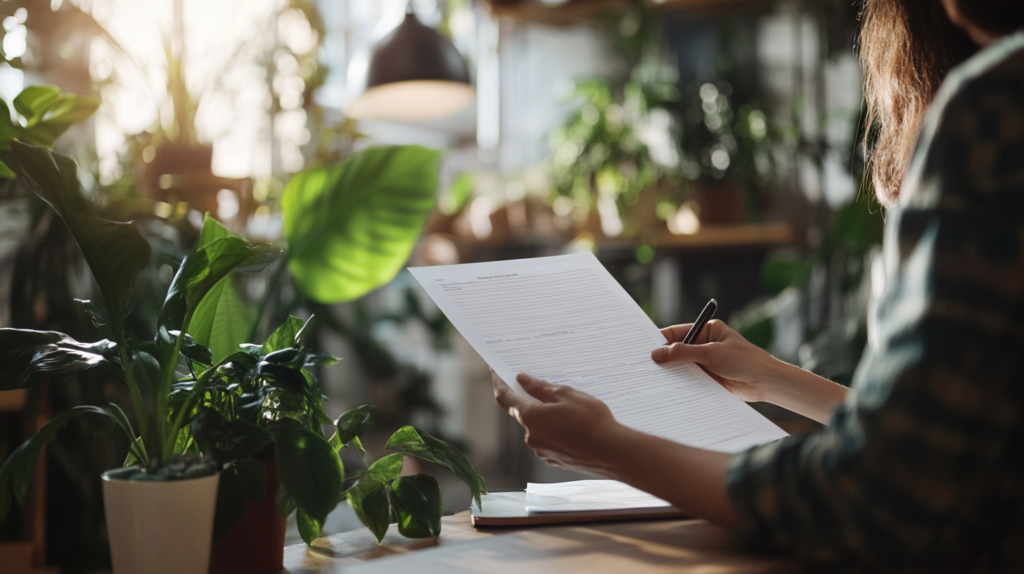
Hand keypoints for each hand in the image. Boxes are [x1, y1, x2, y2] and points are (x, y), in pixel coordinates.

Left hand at [492, 371, 623, 473]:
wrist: (612, 451)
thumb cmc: (591, 420)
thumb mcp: (566, 395)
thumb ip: (539, 387)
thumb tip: (522, 380)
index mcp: (530, 417)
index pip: (505, 398)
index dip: (499, 383)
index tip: (495, 371)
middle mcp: (531, 436)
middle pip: (523, 413)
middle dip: (531, 401)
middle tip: (545, 388)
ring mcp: (542, 451)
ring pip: (538, 428)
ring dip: (546, 417)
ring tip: (570, 410)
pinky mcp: (554, 460)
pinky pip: (549, 440)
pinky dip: (555, 431)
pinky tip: (573, 426)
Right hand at [652, 319, 847, 422]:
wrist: (766, 382)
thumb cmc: (745, 360)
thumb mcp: (711, 353)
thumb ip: (683, 353)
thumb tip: (657, 354)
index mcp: (706, 330)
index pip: (677, 333)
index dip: (660, 340)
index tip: (644, 348)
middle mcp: (704, 345)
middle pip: (677, 351)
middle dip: (663, 358)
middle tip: (644, 365)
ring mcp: (705, 363)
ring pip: (682, 366)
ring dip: (671, 372)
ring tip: (652, 379)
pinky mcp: (707, 379)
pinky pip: (689, 380)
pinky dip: (680, 383)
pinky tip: (668, 388)